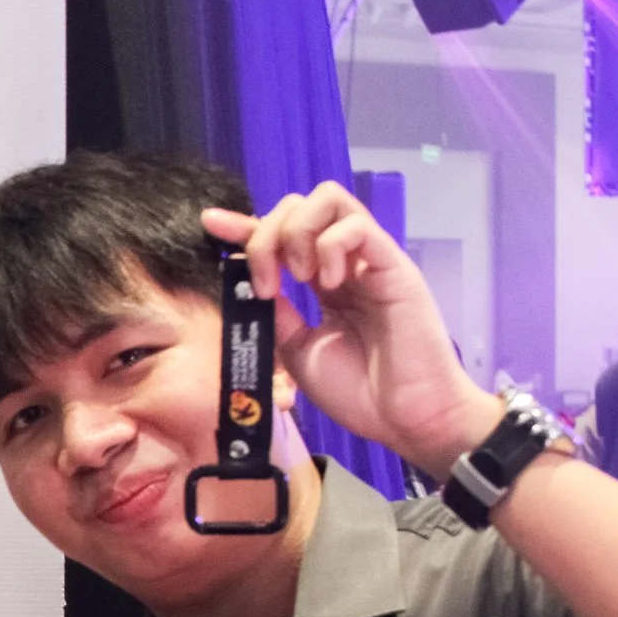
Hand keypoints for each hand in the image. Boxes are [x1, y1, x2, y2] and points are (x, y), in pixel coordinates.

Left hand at [204, 186, 500, 477]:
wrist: (405, 418)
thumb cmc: (359, 390)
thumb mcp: (297, 350)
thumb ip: (274, 313)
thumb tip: (243, 281)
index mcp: (322, 283)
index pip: (282, 235)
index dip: (245, 225)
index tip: (212, 224)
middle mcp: (344, 264)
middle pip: (300, 205)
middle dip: (267, 234)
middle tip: (267, 285)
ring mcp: (369, 261)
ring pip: (328, 199)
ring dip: (297, 233)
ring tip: (299, 278)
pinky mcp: (393, 265)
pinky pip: (357, 225)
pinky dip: (330, 246)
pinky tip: (329, 283)